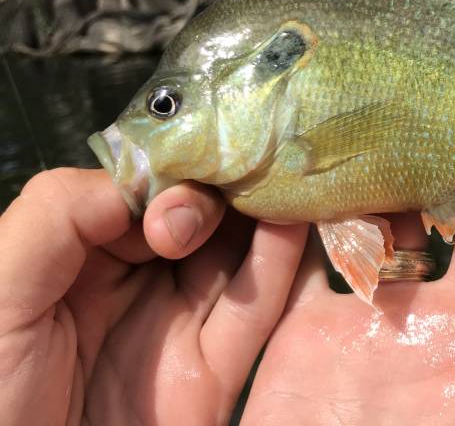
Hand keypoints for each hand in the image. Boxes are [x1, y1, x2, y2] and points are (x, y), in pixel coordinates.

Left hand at [0, 168, 304, 423]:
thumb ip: (62, 213)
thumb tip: (153, 180)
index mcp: (80, 256)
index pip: (143, 192)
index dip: (173, 175)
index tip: (186, 181)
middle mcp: (135, 283)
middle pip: (199, 218)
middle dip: (224, 191)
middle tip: (240, 180)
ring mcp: (178, 329)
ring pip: (237, 257)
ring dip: (263, 214)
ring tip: (287, 177)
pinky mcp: (212, 379)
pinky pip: (256, 317)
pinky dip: (281, 268)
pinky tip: (293, 224)